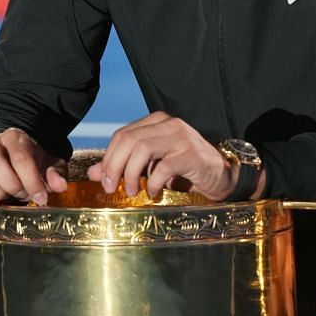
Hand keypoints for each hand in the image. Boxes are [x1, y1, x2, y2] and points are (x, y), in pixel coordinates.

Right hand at [0, 129, 68, 209]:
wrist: (7, 159)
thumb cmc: (31, 163)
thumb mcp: (49, 164)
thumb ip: (56, 173)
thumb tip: (59, 185)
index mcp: (13, 137)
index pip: (20, 157)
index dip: (32, 181)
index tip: (41, 197)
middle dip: (11, 185)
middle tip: (22, 194)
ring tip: (8, 196)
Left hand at [90, 112, 235, 200]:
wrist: (222, 175)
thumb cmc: (185, 170)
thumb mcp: (151, 167)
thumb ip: (123, 166)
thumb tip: (92, 174)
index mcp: (156, 121)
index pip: (122, 135)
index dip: (108, 158)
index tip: (105, 181)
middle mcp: (168, 123)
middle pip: (128, 140)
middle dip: (114, 166)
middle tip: (112, 188)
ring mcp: (180, 136)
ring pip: (141, 149)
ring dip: (130, 174)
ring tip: (132, 191)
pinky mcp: (190, 153)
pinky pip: (162, 167)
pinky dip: (152, 183)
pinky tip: (153, 193)